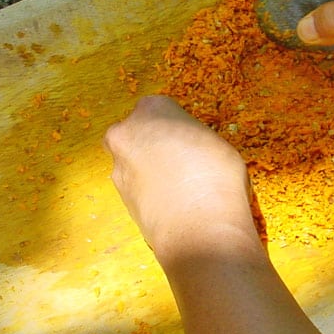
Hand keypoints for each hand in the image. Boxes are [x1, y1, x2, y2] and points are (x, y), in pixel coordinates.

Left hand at [103, 96, 257, 261]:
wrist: (198, 225)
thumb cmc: (215, 175)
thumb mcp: (213, 141)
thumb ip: (189, 137)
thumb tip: (184, 149)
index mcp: (151, 109)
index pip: (157, 108)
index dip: (173, 125)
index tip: (186, 138)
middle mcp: (125, 133)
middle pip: (136, 133)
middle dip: (150, 144)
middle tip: (177, 161)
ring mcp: (119, 166)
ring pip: (131, 161)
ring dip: (148, 170)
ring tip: (177, 187)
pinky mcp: (119, 197)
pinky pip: (135, 187)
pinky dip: (148, 192)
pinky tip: (169, 203)